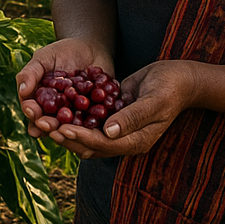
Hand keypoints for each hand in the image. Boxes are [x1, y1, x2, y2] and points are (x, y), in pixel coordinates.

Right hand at [16, 38, 114, 134]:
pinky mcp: (94, 115)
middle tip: (49, 124)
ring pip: (70, 127)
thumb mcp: (44, 57)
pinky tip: (91, 122)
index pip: (33, 110)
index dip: (32, 112)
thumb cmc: (63, 52)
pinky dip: (91, 122)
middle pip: (50, 123)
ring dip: (68, 129)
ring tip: (67, 128)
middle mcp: (57, 112)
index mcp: (41, 101)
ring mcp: (75, 115)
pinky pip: (93, 121)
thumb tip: (22, 91)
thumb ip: (31, 72)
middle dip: (48, 125)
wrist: (91, 48)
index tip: (32, 110)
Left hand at [29, 59, 200, 159]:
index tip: (62, 129)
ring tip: (44, 118)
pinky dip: (74, 115)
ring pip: (86, 134)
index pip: (103, 145)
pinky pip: (90, 119)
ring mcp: (118, 128)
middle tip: (45, 125)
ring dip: (66, 128)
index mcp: (136, 141)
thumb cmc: (170, 88)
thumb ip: (132, 117)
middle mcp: (124, 139)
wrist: (179, 78)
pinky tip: (57, 105)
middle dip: (67, 136)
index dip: (81, 138)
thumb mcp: (154, 101)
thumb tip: (108, 132)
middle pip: (90, 145)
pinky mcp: (113, 114)